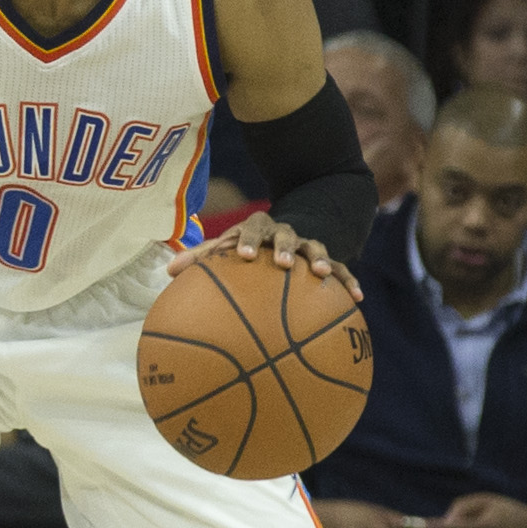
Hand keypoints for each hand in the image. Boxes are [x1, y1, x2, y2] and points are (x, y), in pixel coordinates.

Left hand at [166, 213, 361, 303]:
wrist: (286, 234)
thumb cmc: (247, 248)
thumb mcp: (226, 249)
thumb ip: (202, 259)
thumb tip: (169, 270)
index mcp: (258, 230)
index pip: (251, 228)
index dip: (248, 240)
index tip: (244, 255)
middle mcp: (285, 234)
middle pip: (287, 235)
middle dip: (286, 247)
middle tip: (283, 263)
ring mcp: (309, 246)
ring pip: (317, 249)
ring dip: (321, 259)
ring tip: (324, 274)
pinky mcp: (328, 261)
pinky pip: (342, 271)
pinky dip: (349, 282)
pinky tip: (357, 299)